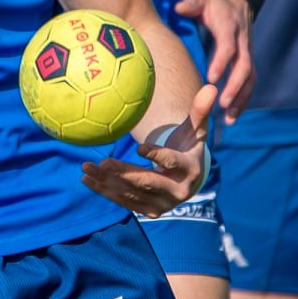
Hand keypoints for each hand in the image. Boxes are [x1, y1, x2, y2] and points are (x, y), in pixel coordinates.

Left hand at [81, 84, 217, 215]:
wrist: (188, 180)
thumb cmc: (188, 147)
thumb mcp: (195, 130)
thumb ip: (200, 111)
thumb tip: (210, 86)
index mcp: (190, 170)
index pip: (173, 163)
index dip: (157, 155)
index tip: (139, 147)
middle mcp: (178, 192)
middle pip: (148, 182)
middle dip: (125, 173)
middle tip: (105, 161)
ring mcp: (162, 204)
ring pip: (131, 193)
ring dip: (107, 181)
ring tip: (87, 167)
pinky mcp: (148, 211)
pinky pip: (123, 201)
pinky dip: (104, 190)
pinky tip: (86, 178)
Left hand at [174, 0, 254, 122]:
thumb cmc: (213, 2)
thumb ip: (191, 3)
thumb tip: (179, 7)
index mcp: (229, 26)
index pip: (229, 47)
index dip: (221, 63)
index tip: (211, 80)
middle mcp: (242, 41)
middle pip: (244, 66)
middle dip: (235, 87)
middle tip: (221, 105)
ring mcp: (248, 51)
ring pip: (250, 77)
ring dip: (242, 99)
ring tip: (229, 119)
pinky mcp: (248, 59)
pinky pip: (250, 81)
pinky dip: (243, 98)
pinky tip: (232, 114)